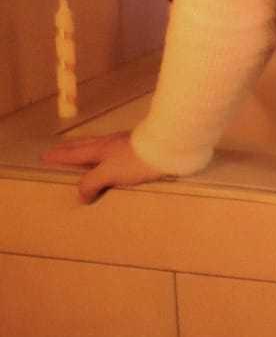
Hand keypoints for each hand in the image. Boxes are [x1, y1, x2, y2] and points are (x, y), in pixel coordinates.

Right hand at [40, 131, 169, 202]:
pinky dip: (106, 150)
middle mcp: (111, 143)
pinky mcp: (141, 145)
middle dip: (70, 148)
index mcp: (100, 149)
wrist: (170, 146)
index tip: (44, 155)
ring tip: (83, 149)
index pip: (75, 153)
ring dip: (87, 146)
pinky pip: (116, 147)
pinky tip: (114, 154)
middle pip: (86, 144)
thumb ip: (91, 182)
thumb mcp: (109, 173)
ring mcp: (126, 142)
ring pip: (101, 143)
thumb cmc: (136, 160)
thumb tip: (80, 194)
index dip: (59, 156)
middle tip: (58, 148)